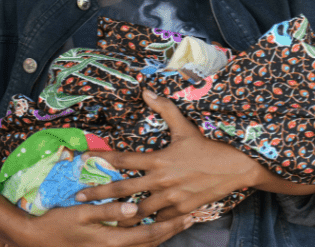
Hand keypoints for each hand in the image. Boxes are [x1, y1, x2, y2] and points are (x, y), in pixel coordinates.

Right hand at [11, 202, 193, 246]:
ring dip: (163, 235)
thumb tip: (132, 208)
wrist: (36, 240)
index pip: (150, 234)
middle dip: (172, 230)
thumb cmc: (57, 223)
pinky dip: (147, 240)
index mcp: (112, 240)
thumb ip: (107, 210)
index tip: (187, 214)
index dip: (171, 225)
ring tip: (178, 221)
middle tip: (191, 217)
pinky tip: (154, 230)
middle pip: (152, 243)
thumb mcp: (80, 213)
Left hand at [77, 90, 263, 225]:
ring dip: (120, 214)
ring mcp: (170, 198)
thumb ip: (164, 109)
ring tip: (104, 218)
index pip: (123, 159)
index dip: (101, 158)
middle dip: (97, 194)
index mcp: (158, 159)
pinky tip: (136, 225)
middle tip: (78, 197)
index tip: (83, 159)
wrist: (237, 167)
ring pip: (137, 211)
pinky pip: (158, 221)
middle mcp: (161, 180)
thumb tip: (147, 90)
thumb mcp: (185, 127)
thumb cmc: (209, 146)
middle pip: (121, 190)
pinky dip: (147, 222)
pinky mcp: (181, 211)